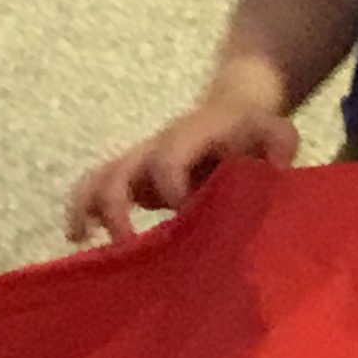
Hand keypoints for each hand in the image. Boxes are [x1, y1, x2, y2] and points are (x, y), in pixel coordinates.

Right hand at [64, 78, 295, 244]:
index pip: (167, 159)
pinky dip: (82, 211)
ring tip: (80, 239)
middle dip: (116, 208)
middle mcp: (155, 148)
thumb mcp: (274, 131)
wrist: (233, 111)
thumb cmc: (253, 131)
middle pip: (118, 170)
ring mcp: (140, 163)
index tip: (185, 216)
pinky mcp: (133, 179)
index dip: (171, 188)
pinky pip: (95, 189)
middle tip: (129, 245)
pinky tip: (78, 238)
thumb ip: (279, 143)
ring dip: (86, 208)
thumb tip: (276, 168)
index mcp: (188, 137)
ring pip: (97, 179)